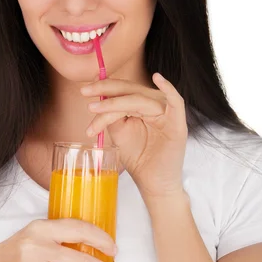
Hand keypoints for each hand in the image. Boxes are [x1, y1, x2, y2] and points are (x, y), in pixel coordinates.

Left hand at [80, 73, 187, 205]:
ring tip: (96, 108)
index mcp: (142, 105)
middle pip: (131, 90)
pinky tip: (158, 78)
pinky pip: (176, 102)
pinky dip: (169, 88)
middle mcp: (155, 105)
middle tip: (84, 92)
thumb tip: (96, 98)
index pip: (122, 90)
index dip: (103, 88)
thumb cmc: (138, 159)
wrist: (153, 184)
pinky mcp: (178, 124)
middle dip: (105, 90)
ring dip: (116, 102)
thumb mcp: (119, 133)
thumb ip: (111, 115)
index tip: (83, 91)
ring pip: (141, 99)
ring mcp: (167, 114)